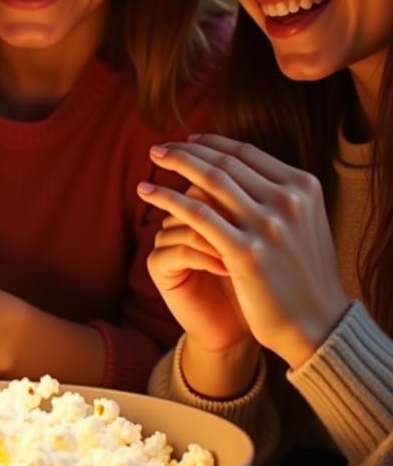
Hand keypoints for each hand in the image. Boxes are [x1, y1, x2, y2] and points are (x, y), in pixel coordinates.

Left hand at [139, 134, 349, 368]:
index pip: (247, 153)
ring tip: (153, 157)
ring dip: (175, 163)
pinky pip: (197, 214)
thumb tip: (239, 168)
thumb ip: (278, 196)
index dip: (213, 143)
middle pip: (226, 162)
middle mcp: (289, 200)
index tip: (188, 140)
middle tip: (161, 147)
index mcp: (304, 187)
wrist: (318, 325)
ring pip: (210, 180)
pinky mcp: (245, 252)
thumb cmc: (305, 275)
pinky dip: (168, 197)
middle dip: (188, 149)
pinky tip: (148, 192)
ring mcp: (268, 225)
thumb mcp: (303, 223)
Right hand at [147, 185, 252, 352]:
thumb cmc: (261, 285)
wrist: (240, 333)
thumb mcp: (262, 243)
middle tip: (249, 219)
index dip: (233, 179)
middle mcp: (179, 219)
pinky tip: (227, 267)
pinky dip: (207, 256)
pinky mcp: (160, 267)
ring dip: (218, 234)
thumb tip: (272, 177)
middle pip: (196, 190)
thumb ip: (256, 210)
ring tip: (239, 250)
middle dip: (224, 206)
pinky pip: (180, 248)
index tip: (265, 197)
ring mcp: (166, 241)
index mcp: (203, 206)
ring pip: (188, 218)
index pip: (214, 175)